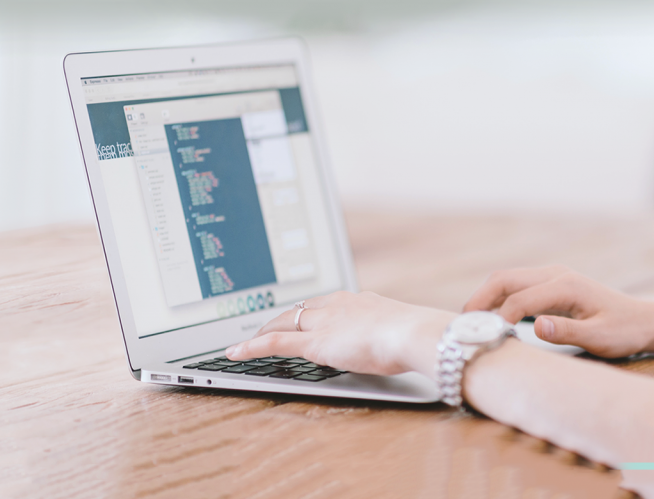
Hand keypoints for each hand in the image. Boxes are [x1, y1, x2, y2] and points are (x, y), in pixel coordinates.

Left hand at [226, 291, 453, 377]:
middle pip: (298, 310)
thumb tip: (393, 343)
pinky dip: (252, 347)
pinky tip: (235, 353)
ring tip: (247, 342)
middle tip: (265, 327)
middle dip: (279, 319)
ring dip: (263, 331)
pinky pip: (274, 343)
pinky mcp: (314, 342)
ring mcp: (323, 322)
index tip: (301, 317)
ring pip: (282, 323)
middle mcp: (336, 305)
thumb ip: (389, 334)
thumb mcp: (400, 332)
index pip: (322, 304)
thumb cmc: (417, 336)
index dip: (306, 312)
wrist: (415, 334)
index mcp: (357, 300)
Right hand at [463, 266, 653, 357]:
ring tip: (469, 322)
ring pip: (504, 280)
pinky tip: (487, 317)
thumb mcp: (600, 338)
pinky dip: (494, 298)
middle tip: (462, 324)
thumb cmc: (623, 331)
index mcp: (566, 286)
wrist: (641, 320)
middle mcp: (555, 275)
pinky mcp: (547, 284)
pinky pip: (513, 286)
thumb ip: (568, 332)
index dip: (498, 319)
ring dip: (483, 297)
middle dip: (478, 300)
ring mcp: (550, 276)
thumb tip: (536, 327)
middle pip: (503, 279)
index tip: (484, 339)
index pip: (518, 300)